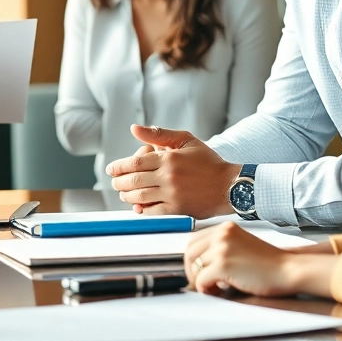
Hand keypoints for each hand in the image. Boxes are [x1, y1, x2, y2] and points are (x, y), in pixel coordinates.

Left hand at [105, 125, 238, 217]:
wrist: (230, 186)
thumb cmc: (208, 162)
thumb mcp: (186, 140)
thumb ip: (159, 135)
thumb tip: (134, 129)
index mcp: (169, 158)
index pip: (134, 163)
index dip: (118, 167)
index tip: (111, 169)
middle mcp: (169, 177)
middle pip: (133, 181)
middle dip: (119, 182)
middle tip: (115, 182)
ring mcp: (172, 195)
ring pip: (140, 197)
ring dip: (127, 196)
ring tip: (124, 194)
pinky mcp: (177, 210)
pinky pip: (152, 211)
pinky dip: (141, 210)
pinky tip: (137, 207)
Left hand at [184, 223, 334, 298]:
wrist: (289, 270)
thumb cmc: (270, 263)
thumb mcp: (242, 245)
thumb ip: (222, 247)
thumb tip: (200, 262)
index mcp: (226, 228)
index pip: (194, 240)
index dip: (193, 258)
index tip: (197, 270)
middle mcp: (222, 234)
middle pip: (190, 252)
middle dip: (192, 271)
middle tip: (202, 283)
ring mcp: (222, 248)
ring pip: (195, 268)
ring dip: (201, 281)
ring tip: (215, 288)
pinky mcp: (223, 265)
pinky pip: (202, 280)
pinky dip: (207, 289)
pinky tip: (220, 291)